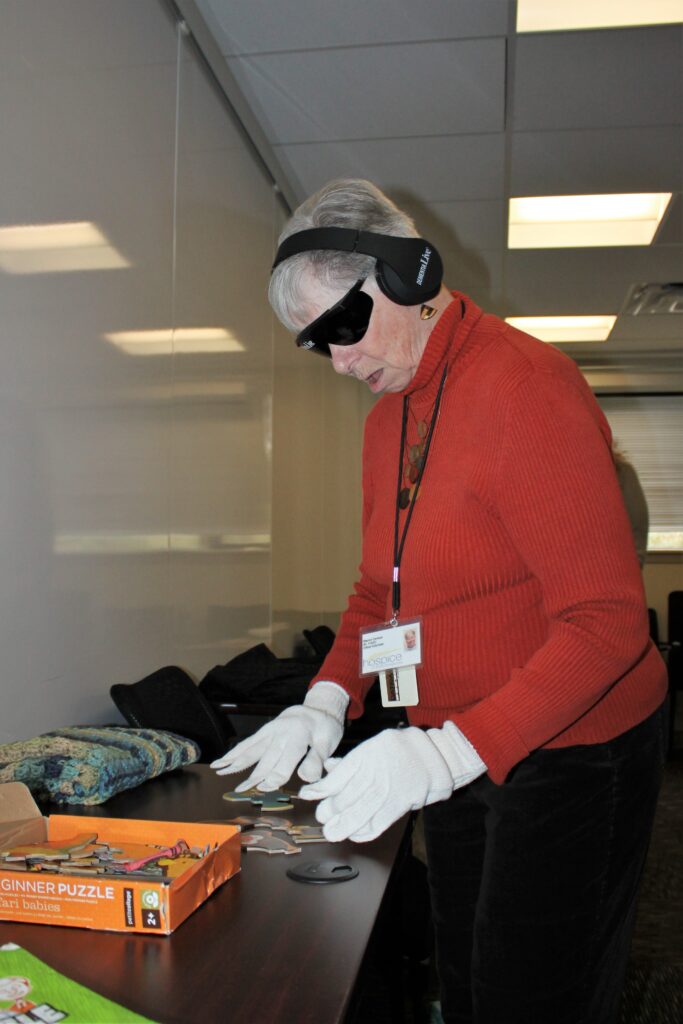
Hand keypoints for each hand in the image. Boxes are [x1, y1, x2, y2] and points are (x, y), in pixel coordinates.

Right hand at [210, 682, 347, 791]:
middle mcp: (281, 732)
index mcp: (298, 735)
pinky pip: (247, 743)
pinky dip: (233, 753)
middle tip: (241, 790)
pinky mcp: (264, 732)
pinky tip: (220, 762)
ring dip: (236, 761)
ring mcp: (270, 731)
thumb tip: (306, 779)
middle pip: (266, 758)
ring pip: (252, 749)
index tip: (265, 788)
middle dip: (254, 775)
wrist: (316, 707)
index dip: (275, 777)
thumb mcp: (328, 742)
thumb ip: (316, 760)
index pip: (285, 761)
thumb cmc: (324, 728)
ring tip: (220, 772)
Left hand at [299, 722, 485, 841]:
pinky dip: (363, 832)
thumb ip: (349, 760)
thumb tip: (326, 767)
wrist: (433, 755)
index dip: (319, 789)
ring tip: (331, 831)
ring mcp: (388, 790)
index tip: (307, 795)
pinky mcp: (400, 805)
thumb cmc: (398, 750)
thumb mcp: (372, 746)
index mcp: (366, 755)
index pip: (336, 777)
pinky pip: (377, 824)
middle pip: (345, 798)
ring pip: (359, 814)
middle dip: (329, 811)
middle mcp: (375, 773)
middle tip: (321, 817)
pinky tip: (354, 834)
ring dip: (342, 826)